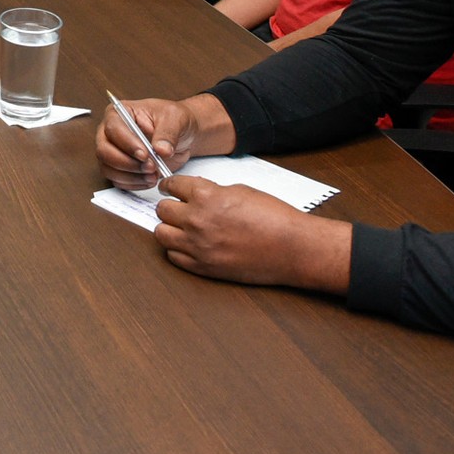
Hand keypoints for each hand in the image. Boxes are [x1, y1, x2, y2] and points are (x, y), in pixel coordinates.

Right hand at [95, 94, 230, 189]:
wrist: (182, 135)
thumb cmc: (173, 120)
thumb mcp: (175, 118)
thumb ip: (167, 133)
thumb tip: (161, 149)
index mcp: (119, 113)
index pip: (113, 128)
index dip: (127, 143)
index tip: (144, 154)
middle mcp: (110, 132)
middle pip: (104, 151)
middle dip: (127, 163)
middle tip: (150, 166)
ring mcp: (113, 151)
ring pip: (108, 169)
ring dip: (131, 176)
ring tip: (153, 174)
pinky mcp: (119, 168)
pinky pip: (117, 181)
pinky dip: (133, 184)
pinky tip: (149, 179)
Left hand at [153, 175, 351, 292]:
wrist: (292, 248)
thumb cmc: (273, 217)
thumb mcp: (240, 191)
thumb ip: (212, 192)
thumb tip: (196, 193)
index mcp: (205, 196)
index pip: (171, 186)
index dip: (169, 186)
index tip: (168, 188)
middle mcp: (196, 220)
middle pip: (162, 210)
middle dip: (170, 207)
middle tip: (177, 208)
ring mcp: (197, 246)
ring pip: (161, 234)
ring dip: (169, 229)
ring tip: (180, 228)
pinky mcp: (203, 267)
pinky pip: (174, 257)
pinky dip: (178, 250)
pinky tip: (189, 246)